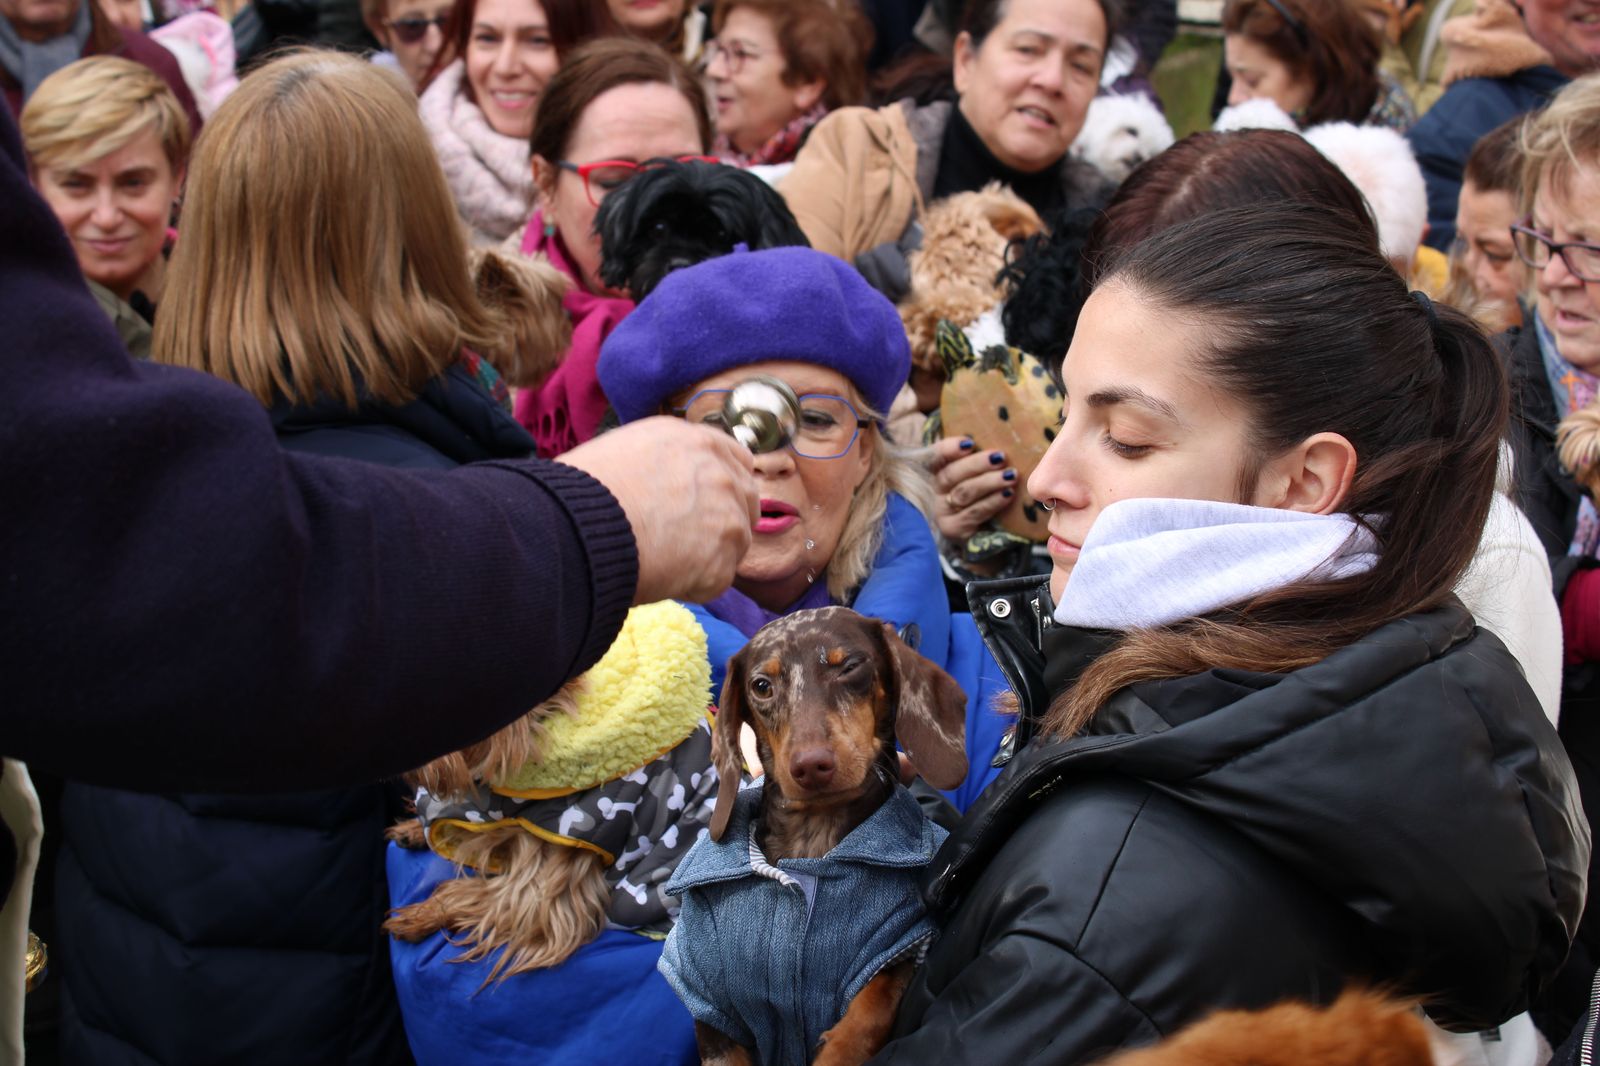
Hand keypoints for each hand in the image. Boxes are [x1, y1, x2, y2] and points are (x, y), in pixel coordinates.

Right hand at [559, 418, 757, 603]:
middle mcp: (721, 473)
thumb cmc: (583, 490)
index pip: (735, 459)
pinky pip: (715, 579)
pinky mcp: (723, 562)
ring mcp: (729, 518)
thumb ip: (662, 462)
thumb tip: (663, 482)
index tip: (707, 501)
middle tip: (688, 538)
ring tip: (663, 560)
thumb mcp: (626, 449)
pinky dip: (692, 585)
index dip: (722, 483)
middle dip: (723, 519)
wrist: (581, 528)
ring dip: (707, 554)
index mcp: (696, 442)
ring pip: (734, 543)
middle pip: (745, 500)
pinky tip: (660, 579)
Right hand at [929, 436, 1014, 542]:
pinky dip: (993, 502)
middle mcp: (932, 493)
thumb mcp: (970, 474)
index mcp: (933, 473)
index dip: (949, 449)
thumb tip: (996, 435)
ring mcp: (942, 512)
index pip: (935, 457)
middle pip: (950, 475)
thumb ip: (973, 458)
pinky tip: (1008, 494)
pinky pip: (974, 513)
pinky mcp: (954, 529)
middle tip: (1000, 456)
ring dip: (989, 482)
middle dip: (976, 464)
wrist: (977, 534)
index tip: (969, 442)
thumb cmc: (976, 494)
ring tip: (1010, 475)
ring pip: (963, 494)